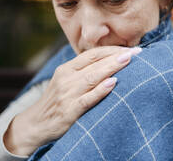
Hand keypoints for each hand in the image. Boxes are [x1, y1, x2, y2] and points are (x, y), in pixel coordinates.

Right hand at [4, 46, 141, 155]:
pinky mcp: (69, 110)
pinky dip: (100, 90)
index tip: (130, 49)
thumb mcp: (65, 81)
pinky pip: (88, 99)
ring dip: (111, 68)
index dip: (111, 50)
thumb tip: (108, 63)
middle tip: (137, 52)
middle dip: (117, 56)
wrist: (36, 123)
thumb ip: (82, 72)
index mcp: (66, 69)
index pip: (92, 54)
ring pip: (92, 77)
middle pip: (94, 63)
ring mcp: (67, 94)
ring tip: (128, 60)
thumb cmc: (56, 101)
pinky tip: (112, 83)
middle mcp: (66, 78)